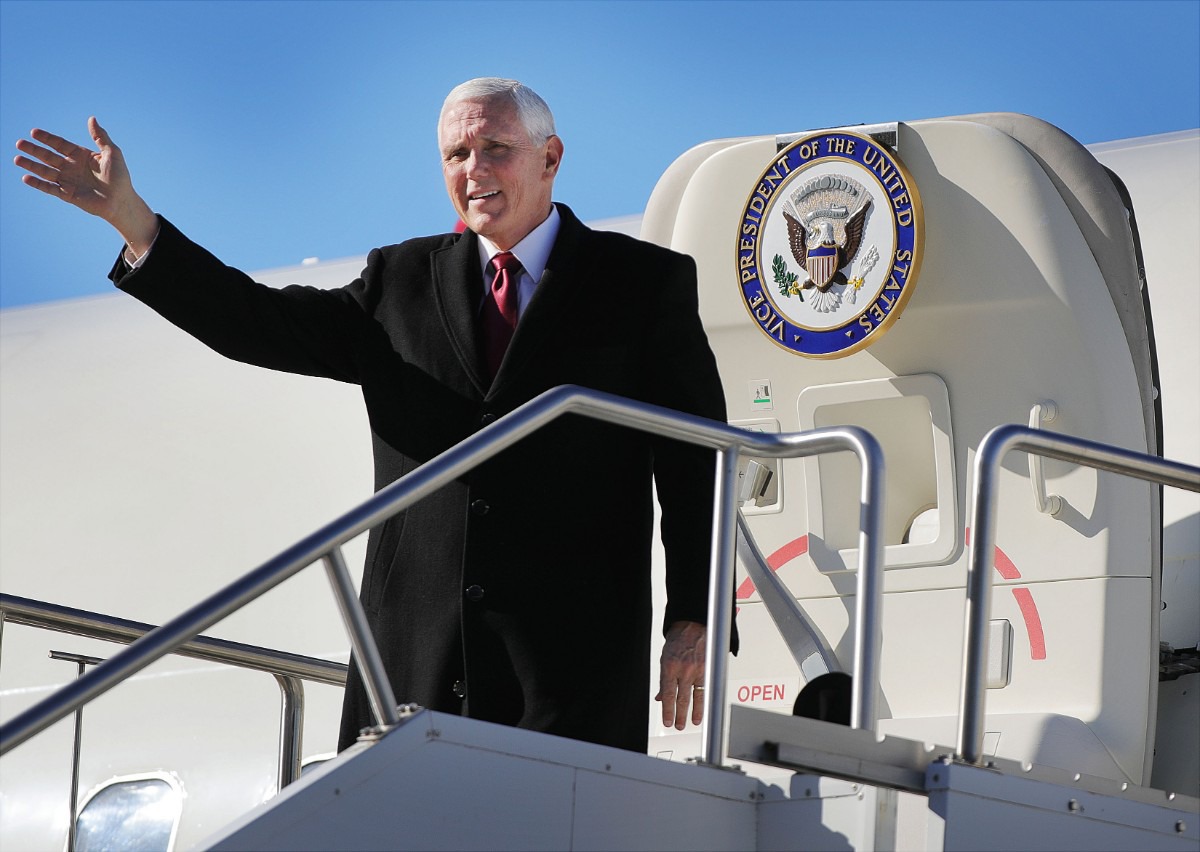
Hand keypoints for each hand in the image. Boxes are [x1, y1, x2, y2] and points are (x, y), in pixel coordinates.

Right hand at [14, 117, 156, 253]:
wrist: (122, 201)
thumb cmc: (120, 177)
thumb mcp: (112, 153)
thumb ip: (100, 137)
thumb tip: (92, 118)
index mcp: (81, 156)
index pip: (60, 144)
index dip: (47, 138)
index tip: (34, 132)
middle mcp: (72, 167)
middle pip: (49, 156)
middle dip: (34, 150)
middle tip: (19, 143)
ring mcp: (68, 181)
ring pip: (46, 171)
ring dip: (31, 165)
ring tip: (17, 159)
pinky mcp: (68, 195)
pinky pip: (50, 188)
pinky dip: (38, 184)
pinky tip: (26, 178)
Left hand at [655, 620, 705, 729]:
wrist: (693, 626)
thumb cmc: (678, 640)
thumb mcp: (665, 659)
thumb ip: (664, 679)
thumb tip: (661, 697)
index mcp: (669, 667)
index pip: (668, 694)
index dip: (667, 710)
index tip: (667, 721)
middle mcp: (684, 670)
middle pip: (681, 698)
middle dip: (679, 715)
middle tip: (678, 725)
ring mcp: (697, 670)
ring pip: (695, 696)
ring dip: (694, 712)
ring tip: (691, 722)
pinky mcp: (708, 669)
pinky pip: (706, 689)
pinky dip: (704, 701)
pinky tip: (704, 709)